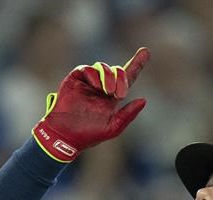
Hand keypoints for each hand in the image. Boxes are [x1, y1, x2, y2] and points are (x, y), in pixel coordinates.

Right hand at [32, 47, 149, 162]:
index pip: (127, 77)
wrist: (66, 135)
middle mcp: (102, 87)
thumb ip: (128, 115)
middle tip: (118, 94)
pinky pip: (87, 69)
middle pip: (117, 71)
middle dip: (121, 79)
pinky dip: (94, 75)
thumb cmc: (89, 134)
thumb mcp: (113, 127)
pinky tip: (97, 86)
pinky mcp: (75, 79)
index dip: (137, 64)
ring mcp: (89, 82)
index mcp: (113, 97)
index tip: (146, 52)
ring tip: (108, 91)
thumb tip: (144, 100)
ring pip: (103, 67)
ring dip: (109, 76)